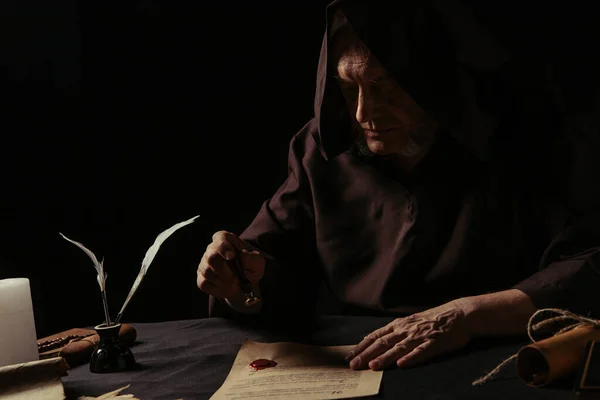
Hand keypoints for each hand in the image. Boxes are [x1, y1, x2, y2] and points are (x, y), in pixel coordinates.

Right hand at [196, 231, 264, 298]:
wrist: (246, 284)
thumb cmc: (251, 267)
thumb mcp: (258, 262)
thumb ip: (253, 258)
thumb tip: (243, 254)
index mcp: (226, 239)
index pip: (220, 238)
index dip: (224, 247)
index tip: (231, 257)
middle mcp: (212, 249)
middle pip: (211, 258)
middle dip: (224, 271)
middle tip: (235, 278)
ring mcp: (204, 263)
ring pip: (207, 272)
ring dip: (223, 281)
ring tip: (234, 283)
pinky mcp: (201, 277)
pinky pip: (204, 284)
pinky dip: (217, 289)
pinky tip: (225, 287)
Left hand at [346, 301, 470, 369]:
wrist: (458, 314)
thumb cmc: (432, 320)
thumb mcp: (410, 322)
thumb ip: (395, 332)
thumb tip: (376, 342)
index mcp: (399, 325)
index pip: (375, 336)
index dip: (362, 346)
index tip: (350, 356)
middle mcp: (406, 329)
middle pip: (382, 343)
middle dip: (366, 355)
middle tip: (354, 365)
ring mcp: (419, 336)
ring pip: (398, 348)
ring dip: (385, 358)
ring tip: (372, 367)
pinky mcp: (434, 343)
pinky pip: (421, 351)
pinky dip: (411, 358)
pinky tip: (402, 365)